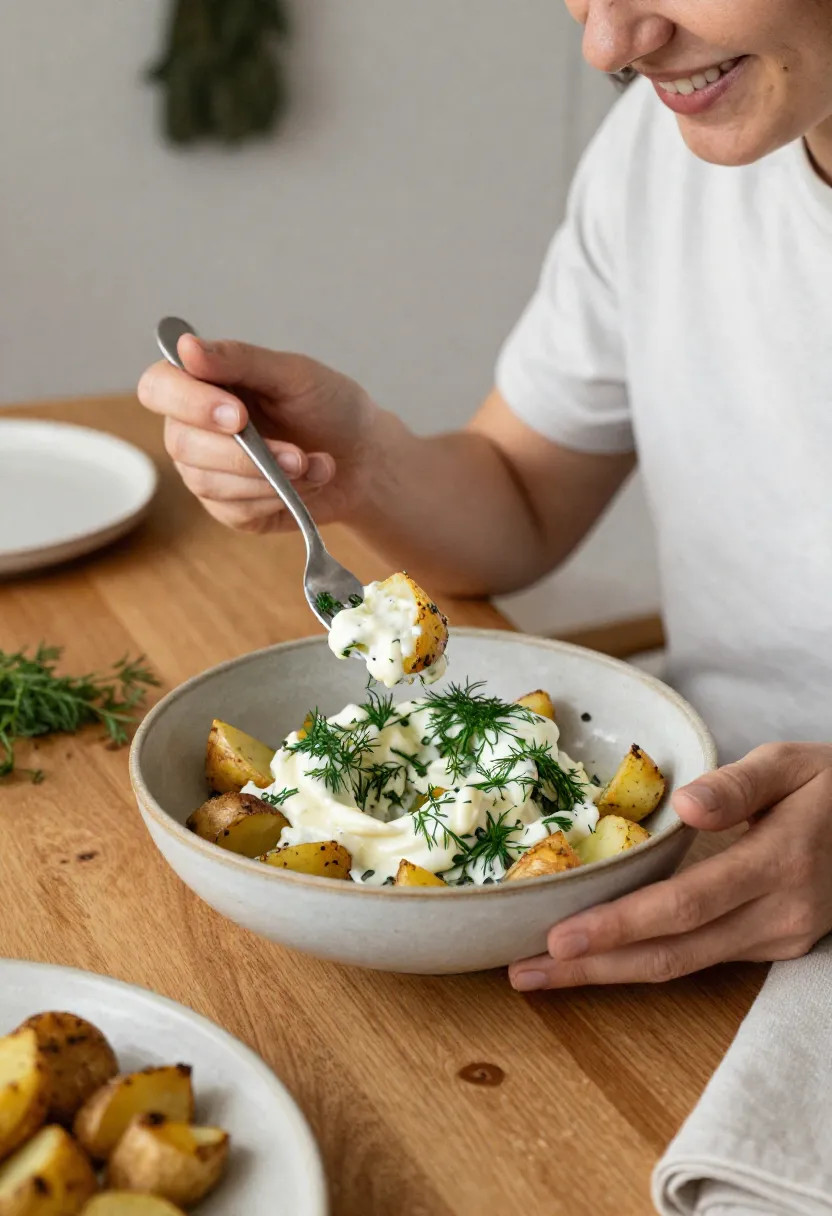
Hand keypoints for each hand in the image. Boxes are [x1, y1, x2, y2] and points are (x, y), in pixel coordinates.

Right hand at [138, 336, 390, 533]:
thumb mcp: (293, 374)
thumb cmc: (328, 406)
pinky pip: (236, 510)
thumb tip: (186, 346)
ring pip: (208, 482)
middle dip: (243, 454)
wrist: (364, 457)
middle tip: (295, 453)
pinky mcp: (230, 508)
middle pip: (182, 444)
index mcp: (201, 384)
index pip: (159, 388)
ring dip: (269, 477)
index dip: (189, 403)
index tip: (237, 415)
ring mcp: (207, 472)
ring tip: (314, 463)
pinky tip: (307, 482)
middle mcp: (192, 428)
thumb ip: (240, 359)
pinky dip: (278, 498)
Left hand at [509, 743, 831, 990]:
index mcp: (779, 863)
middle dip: (594, 969)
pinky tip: (602, 956)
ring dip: (612, 972)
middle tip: (525, 972)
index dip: (618, 926)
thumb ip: (738, 784)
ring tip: (546, 973)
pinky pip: (702, 958)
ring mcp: (780, 938)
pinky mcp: (777, 946)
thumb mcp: (792, 763)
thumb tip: (683, 804)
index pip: (684, 906)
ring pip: (683, 965)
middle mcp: (779, 915)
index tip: (558, 938)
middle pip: (673, 954)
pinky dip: (646, 959)